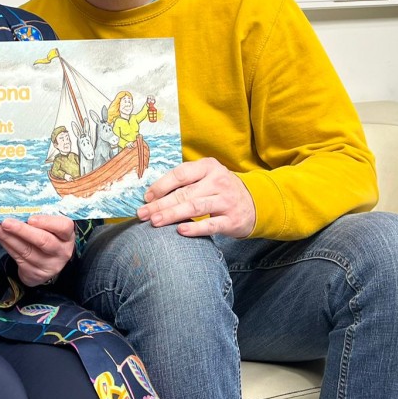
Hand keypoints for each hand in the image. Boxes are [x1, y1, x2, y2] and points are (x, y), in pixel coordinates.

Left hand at [0, 214, 74, 286]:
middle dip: (22, 230)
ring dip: (9, 238)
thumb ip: (41, 219)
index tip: (30, 218)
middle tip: (6, 222)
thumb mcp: (51, 228)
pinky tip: (0, 237)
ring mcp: (49, 265)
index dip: (47, 222)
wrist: (48, 263)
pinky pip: (18, 258)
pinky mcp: (35, 273)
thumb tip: (19, 209)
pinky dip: (7, 246)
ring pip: (27, 250)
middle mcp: (61, 251)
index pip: (63, 227)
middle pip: (43, 241)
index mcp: (67, 236)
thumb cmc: (48, 237)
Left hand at [137, 158, 256, 238]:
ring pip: (195, 207)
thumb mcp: (206, 177)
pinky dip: (195, 228)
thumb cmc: (219, 190)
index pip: (181, 173)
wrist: (254, 203)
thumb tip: (152, 195)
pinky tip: (180, 231)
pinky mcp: (232, 220)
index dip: (161, 185)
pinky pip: (211, 224)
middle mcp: (218, 181)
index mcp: (208, 167)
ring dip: (172, 214)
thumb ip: (185, 182)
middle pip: (184, 192)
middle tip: (143, 213)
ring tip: (155, 221)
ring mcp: (226, 200)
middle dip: (161, 203)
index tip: (146, 197)